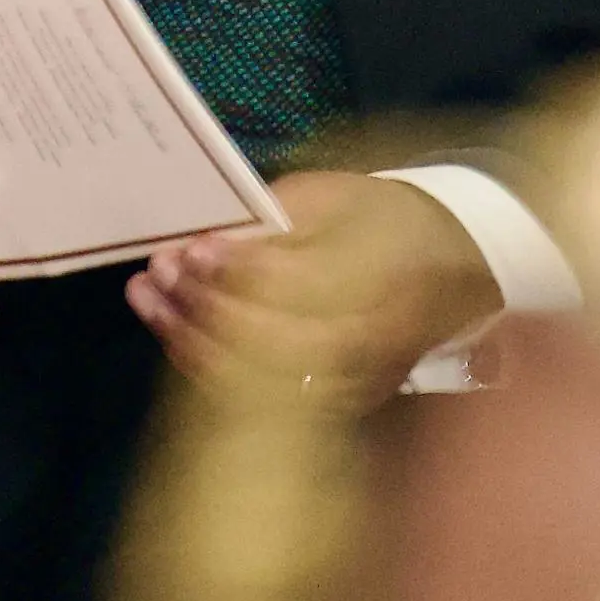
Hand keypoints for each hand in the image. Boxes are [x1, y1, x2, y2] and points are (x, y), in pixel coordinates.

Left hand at [125, 172, 502, 409]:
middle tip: (158, 271)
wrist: (451, 267)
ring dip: (193, 340)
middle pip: (275, 344)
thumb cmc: (382, 219)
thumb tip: (209, 244)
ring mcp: (354, 383)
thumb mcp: (335, 197)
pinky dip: (209, 363)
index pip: (299, 288)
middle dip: (205, 309)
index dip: (237, 272)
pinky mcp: (338, 402)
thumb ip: (275, 221)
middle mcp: (369, 344)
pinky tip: (171, 328)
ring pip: (262, 379)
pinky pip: (263, 396)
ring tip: (147, 297)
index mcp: (381, 280)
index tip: (190, 248)